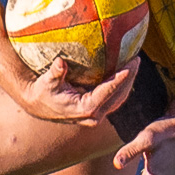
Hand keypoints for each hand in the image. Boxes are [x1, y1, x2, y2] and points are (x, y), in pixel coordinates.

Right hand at [15, 56, 139, 123]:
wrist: (38, 106)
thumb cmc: (43, 92)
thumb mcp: (46, 82)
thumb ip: (55, 73)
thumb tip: (60, 61)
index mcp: (85, 109)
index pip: (108, 92)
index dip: (121, 78)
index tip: (131, 65)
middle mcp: (94, 115)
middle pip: (119, 95)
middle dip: (130, 77)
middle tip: (136, 59)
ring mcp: (97, 115)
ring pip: (119, 98)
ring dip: (129, 81)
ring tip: (135, 61)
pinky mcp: (98, 111)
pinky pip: (115, 98)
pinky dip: (121, 85)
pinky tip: (126, 70)